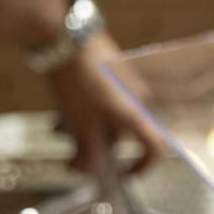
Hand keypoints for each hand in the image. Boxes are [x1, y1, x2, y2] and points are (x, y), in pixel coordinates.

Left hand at [49, 32, 165, 176]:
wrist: (65, 36)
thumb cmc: (77, 81)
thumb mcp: (80, 124)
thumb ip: (86, 153)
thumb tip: (87, 174)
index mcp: (135, 114)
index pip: (154, 148)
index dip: (142, 167)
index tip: (121, 176)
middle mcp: (137, 101)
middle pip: (122, 137)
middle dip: (96, 148)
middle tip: (70, 153)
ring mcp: (124, 86)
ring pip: (107, 120)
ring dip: (84, 130)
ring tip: (58, 127)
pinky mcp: (110, 75)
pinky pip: (101, 103)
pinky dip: (83, 113)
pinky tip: (61, 109)